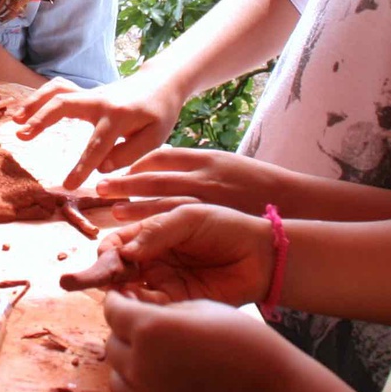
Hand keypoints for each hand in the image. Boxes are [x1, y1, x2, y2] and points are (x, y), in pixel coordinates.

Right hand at [13, 68, 185, 188]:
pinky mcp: (84, 93)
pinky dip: (39, 98)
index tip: (68, 186)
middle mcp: (101, 101)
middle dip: (42, 119)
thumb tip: (101, 167)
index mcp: (121, 116)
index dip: (83, 166)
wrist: (160, 83)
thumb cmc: (158, 114)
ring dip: (34, 104)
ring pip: (57, 92)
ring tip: (14, 122)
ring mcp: (90, 93)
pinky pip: (57, 90)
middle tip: (22, 137)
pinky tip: (23, 112)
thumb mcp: (155, 137)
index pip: (98, 144)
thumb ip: (130, 154)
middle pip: (66, 104)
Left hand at [96, 148, 302, 220]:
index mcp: (203, 158)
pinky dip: (156, 226)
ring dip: (133, 207)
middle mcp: (201, 176)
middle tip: (99, 188)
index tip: (116, 171)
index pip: (157, 157)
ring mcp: (206, 201)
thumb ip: (193, 163)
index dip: (133, 165)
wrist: (292, 202)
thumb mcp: (224, 163)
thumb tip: (161, 162)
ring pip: (160, 202)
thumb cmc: (257, 183)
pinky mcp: (212, 222)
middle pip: (151, 178)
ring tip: (111, 214)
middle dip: (123, 184)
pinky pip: (176, 224)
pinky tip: (140, 233)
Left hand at [105, 295, 347, 391]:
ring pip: (117, 375)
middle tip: (141, 324)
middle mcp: (142, 365)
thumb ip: (162, 309)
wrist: (272, 390)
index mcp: (151, 329)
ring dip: (127, 360)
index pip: (114, 311)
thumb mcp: (201, 308)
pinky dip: (137, 385)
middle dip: (123, 330)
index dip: (118, 301)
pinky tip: (159, 375)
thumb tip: (137, 310)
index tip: (124, 298)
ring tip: (151, 352)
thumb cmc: (243, 342)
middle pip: (112, 343)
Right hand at [107, 203, 273, 305]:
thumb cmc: (227, 227)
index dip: (106, 252)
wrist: (261, 255)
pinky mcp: (177, 304)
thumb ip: (158, 230)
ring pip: (129, 293)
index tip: (106, 257)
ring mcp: (163, 284)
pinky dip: (142, 308)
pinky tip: (140, 304)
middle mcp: (152, 261)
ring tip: (116, 294)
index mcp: (151, 235)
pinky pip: (153, 309)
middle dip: (100, 276)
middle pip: (116, 271)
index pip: (117, 244)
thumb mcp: (190, 218)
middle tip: (82, 282)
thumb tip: (126, 250)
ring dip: (119, 295)